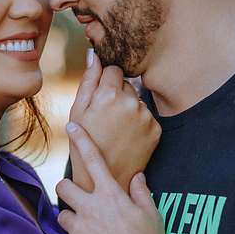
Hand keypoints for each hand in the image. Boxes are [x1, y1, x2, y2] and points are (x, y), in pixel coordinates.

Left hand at [56, 122, 170, 233]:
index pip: (93, 158)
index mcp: (112, 195)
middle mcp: (91, 207)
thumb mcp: (151, 215)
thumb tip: (137, 177)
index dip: (81, 139)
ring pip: (63, 215)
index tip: (71, 127)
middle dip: (67, 191)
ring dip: (73, 222)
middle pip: (63, 185)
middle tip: (78, 202)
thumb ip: (140, 193)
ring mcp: (79, 228)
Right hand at [68, 50, 159, 191]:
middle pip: (126, 83)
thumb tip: (94, 54)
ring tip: (115, 130)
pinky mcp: (156, 130)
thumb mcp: (78, 111)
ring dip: (128, 109)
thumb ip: (88, 80)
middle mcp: (131, 103)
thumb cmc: (84, 144)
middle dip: (116, 95)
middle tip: (105, 118)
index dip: (104, 83)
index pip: (113, 69)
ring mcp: (146, 117)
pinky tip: (127, 137)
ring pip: (136, 100)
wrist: (103, 178)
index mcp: (109, 95)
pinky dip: (138, 123)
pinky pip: (147, 116)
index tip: (99, 98)